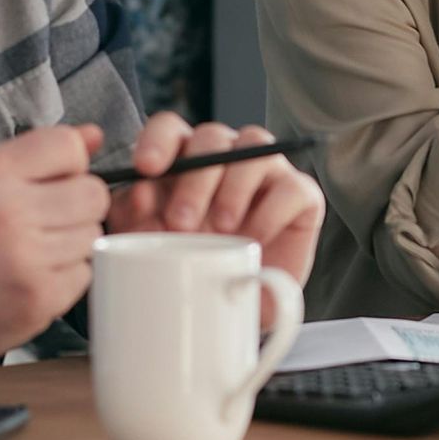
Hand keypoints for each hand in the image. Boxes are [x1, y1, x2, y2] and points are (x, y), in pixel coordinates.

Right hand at [0, 125, 111, 368]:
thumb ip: (38, 153)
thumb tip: (94, 135)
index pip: (69, 147)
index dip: (70, 166)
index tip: (54, 182)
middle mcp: (9, 209)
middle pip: (93, 193)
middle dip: (78, 207)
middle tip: (47, 222)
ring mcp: (26, 255)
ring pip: (93, 234)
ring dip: (73, 244)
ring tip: (35, 251)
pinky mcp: (39, 295)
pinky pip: (84, 274)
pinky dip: (66, 277)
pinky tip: (34, 276)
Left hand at [105, 114, 325, 312]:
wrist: (230, 310)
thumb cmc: (187, 267)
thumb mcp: (149, 244)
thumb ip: (137, 216)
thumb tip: (139, 193)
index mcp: (184, 158)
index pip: (170, 128)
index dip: (157, 141)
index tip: (146, 168)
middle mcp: (227, 155)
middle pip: (211, 136)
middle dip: (195, 178)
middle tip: (181, 222)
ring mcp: (267, 171)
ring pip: (255, 145)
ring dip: (233, 186)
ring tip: (222, 228)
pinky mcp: (301, 196)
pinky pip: (292, 186)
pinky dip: (271, 212)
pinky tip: (254, 239)